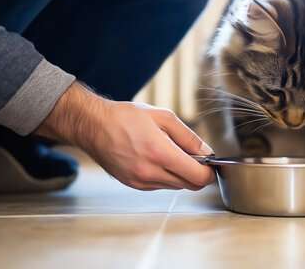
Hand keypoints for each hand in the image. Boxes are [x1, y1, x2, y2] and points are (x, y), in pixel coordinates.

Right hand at [34, 82, 215, 190]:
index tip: (211, 164)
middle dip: (198, 173)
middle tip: (196, 158)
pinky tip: (159, 160)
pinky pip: (160, 186)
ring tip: (173, 154)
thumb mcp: (163, 117)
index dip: (209, 172)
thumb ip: (188, 137)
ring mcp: (140, 182)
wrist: (93, 126)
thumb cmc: (126, 118)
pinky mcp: (133, 185)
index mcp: (159, 153)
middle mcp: (150, 172)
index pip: (197, 176)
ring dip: (182, 175)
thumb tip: (207, 152)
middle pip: (189, 185)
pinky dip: (167, 176)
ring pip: (175, 187)